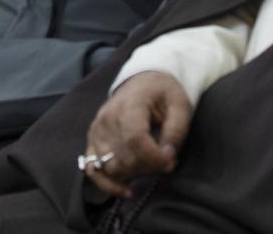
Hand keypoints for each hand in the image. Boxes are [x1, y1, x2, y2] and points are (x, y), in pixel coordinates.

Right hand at [81, 71, 193, 199]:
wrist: (142, 81)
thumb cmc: (162, 93)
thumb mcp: (179, 104)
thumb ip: (176, 130)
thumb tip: (167, 155)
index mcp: (129, 104)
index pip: (135, 138)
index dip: (154, 156)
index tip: (171, 159)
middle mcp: (107, 117)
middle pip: (124, 157)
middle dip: (150, 167)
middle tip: (167, 161)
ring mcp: (96, 130)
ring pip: (111, 166)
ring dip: (135, 174)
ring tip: (152, 165)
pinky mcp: (92, 140)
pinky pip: (93, 169)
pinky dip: (108, 185)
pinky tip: (127, 190)